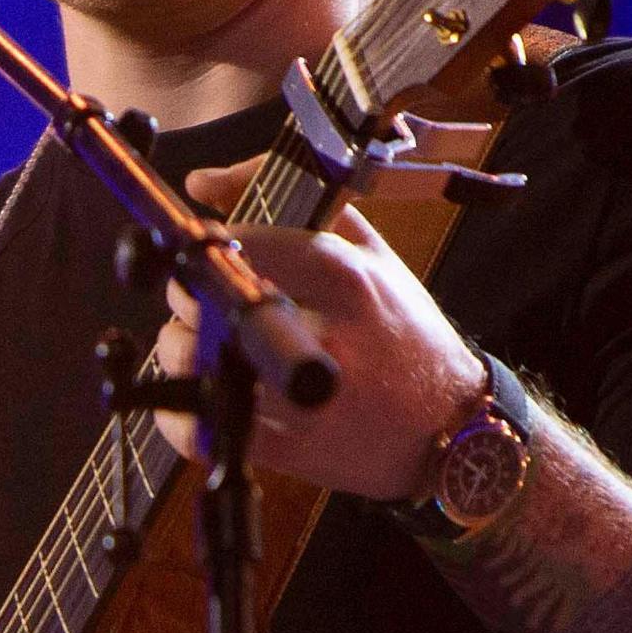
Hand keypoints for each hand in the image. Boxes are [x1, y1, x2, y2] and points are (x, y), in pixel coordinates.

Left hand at [153, 159, 485, 501]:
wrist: (450, 425)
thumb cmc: (403, 333)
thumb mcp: (369, 251)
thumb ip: (294, 202)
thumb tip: (201, 183)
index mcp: (344, 274)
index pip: (236, 240)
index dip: (205, 248)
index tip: (207, 258)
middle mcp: (323, 331)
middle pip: (203, 300)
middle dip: (188, 299)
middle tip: (202, 305)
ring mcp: (303, 396)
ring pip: (191, 361)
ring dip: (181, 353)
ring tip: (207, 352)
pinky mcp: (288, 449)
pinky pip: (200, 427)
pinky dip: (185, 415)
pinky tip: (206, 400)